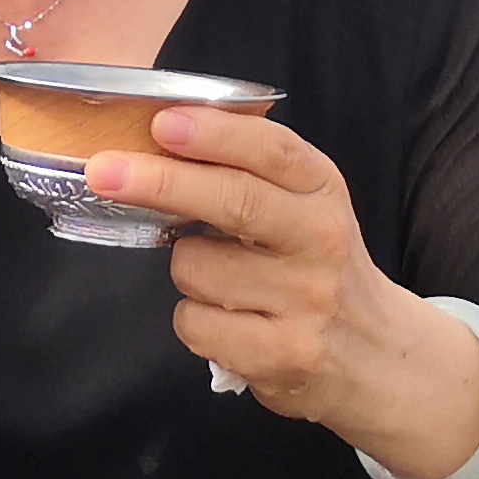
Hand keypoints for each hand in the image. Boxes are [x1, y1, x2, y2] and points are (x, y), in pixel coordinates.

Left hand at [86, 106, 478, 468]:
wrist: (375, 356)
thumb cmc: (317, 268)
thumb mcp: (307, 206)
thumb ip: (252, 171)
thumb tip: (161, 133)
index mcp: (323, 192)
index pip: (273, 151)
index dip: (214, 134)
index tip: (163, 122)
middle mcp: (321, 241)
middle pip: (234, 202)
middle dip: (161, 183)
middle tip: (104, 172)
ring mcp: (304, 300)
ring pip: (196, 267)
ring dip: (186, 269)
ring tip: (219, 280)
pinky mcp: (283, 354)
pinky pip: (196, 323)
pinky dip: (195, 320)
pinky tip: (226, 322)